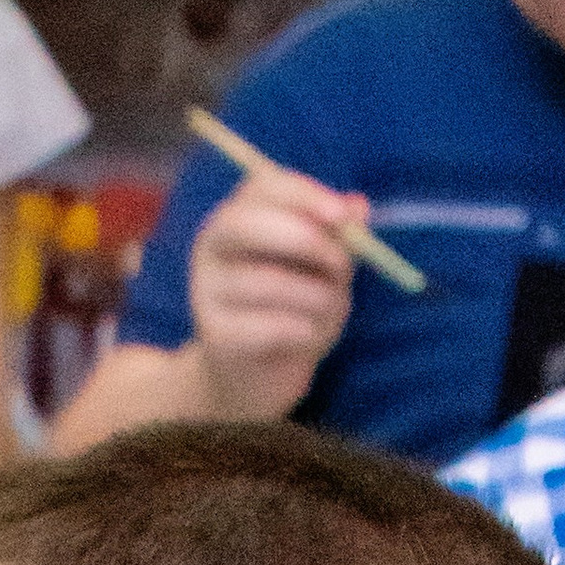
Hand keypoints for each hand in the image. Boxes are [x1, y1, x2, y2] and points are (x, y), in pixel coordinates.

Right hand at [188, 167, 358, 420]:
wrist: (258, 377)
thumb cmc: (292, 309)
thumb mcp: (320, 267)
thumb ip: (336, 235)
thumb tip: (358, 207)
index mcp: (235, 218)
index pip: (262, 187)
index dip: (304, 196)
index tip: (342, 216)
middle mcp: (211, 249)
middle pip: (246, 225)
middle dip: (305, 240)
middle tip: (342, 266)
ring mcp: (206, 292)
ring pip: (267, 282)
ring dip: (316, 297)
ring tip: (330, 309)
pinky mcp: (216, 336)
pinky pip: (269, 326)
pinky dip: (303, 331)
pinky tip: (308, 335)